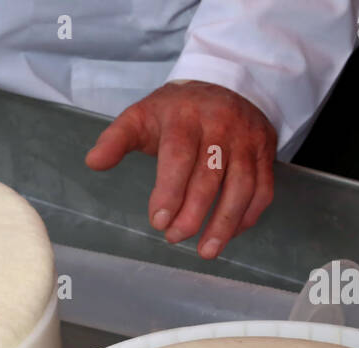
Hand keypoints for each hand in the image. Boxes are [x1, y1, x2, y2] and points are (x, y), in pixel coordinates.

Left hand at [85, 81, 276, 259]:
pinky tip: (230, 234)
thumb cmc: (175, 111)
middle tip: (174, 237)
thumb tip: (93, 162)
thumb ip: (116, 140)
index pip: (179, 156)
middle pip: (210, 176)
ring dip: (225, 223)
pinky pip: (262, 188)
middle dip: (193, 213)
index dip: (170, 191)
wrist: (222, 84)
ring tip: (206, 251)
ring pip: (242, 186)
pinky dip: (248, 215)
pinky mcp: (265, 152)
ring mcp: (247, 139)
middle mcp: (221, 126)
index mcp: (186, 117)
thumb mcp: (140, 116)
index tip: (158, 221)